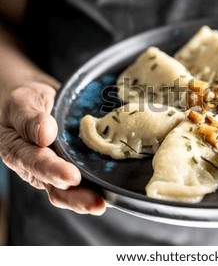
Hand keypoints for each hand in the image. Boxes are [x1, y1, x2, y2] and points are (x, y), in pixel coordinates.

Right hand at [0, 82, 105, 214]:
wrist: (39, 102)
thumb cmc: (28, 100)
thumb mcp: (23, 101)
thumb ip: (29, 117)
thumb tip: (44, 135)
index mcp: (18, 151)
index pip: (37, 164)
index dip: (55, 172)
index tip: (72, 177)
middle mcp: (35, 168)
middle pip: (55, 188)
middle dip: (76, 197)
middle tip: (97, 203)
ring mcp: (54, 173)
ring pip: (69, 192)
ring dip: (86, 200)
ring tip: (105, 205)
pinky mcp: (70, 170)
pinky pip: (82, 184)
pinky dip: (95, 190)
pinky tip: (111, 194)